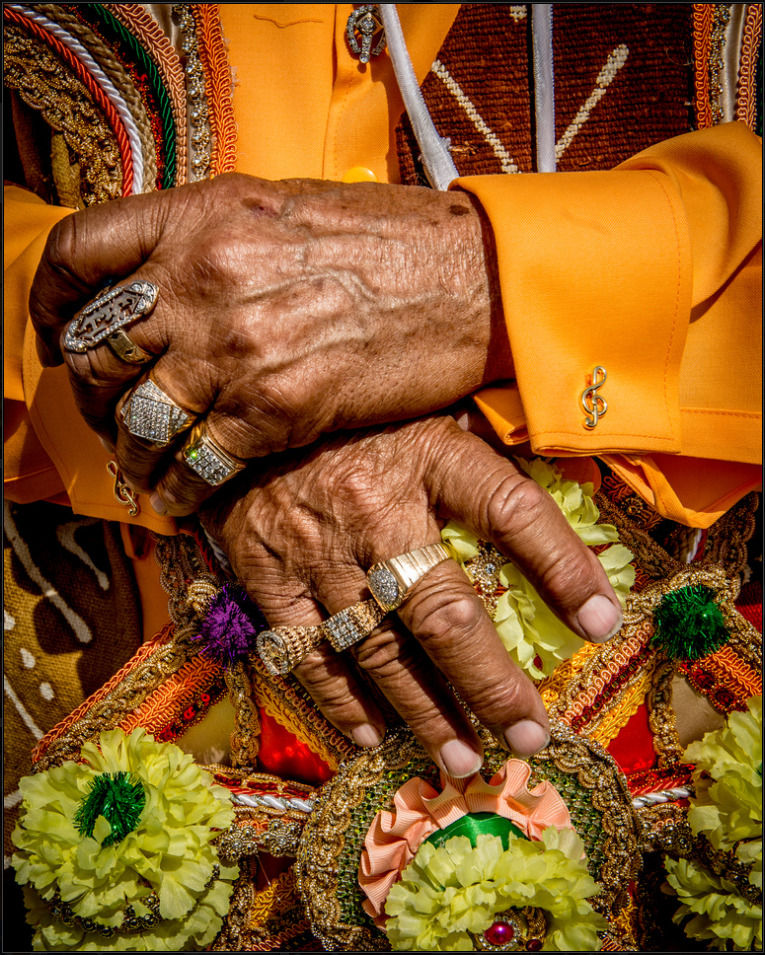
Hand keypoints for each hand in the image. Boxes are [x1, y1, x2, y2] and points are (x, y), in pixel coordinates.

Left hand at [30, 174, 510, 513]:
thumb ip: (212, 241)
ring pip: (139, 417)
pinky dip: (179, 490)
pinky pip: (198, 462)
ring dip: (130, 456)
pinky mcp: (277, 408)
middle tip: (104, 417)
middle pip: (99, 349)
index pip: (80, 253)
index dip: (51, 301)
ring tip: (138, 473)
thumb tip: (164, 279)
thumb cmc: (388, 240)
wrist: (468, 278)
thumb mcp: (281, 211)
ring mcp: (238, 347)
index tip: (56, 334)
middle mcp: (206, 279)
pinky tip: (180, 498)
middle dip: (89, 394)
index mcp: (201, 218)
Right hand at [199, 416, 622, 776]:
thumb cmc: (358, 421)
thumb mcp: (430, 410)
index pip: (513, 511)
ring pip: (377, 649)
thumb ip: (486, 442)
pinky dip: (340, 701)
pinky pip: (306, 651)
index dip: (563, 567)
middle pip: (444, 613)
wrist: (246, 414)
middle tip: (528, 737)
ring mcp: (317, 549)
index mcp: (431, 455)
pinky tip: (373, 735)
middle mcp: (378, 508)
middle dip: (490, 685)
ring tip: (462, 761)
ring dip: (422, 713)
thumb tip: (561, 469)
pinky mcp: (266, 574)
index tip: (604, 623)